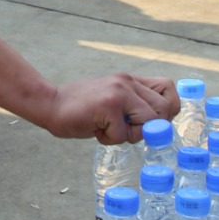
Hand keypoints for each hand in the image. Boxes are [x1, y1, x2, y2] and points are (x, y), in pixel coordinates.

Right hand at [41, 74, 179, 142]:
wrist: (50, 104)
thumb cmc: (81, 108)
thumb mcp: (113, 99)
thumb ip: (134, 105)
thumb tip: (159, 127)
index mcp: (131, 80)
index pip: (169, 89)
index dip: (167, 110)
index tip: (150, 123)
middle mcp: (128, 81)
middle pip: (165, 110)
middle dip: (150, 128)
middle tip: (126, 129)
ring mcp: (119, 91)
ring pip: (149, 122)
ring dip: (130, 134)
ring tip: (109, 129)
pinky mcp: (108, 105)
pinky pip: (124, 134)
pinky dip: (109, 139)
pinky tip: (95, 130)